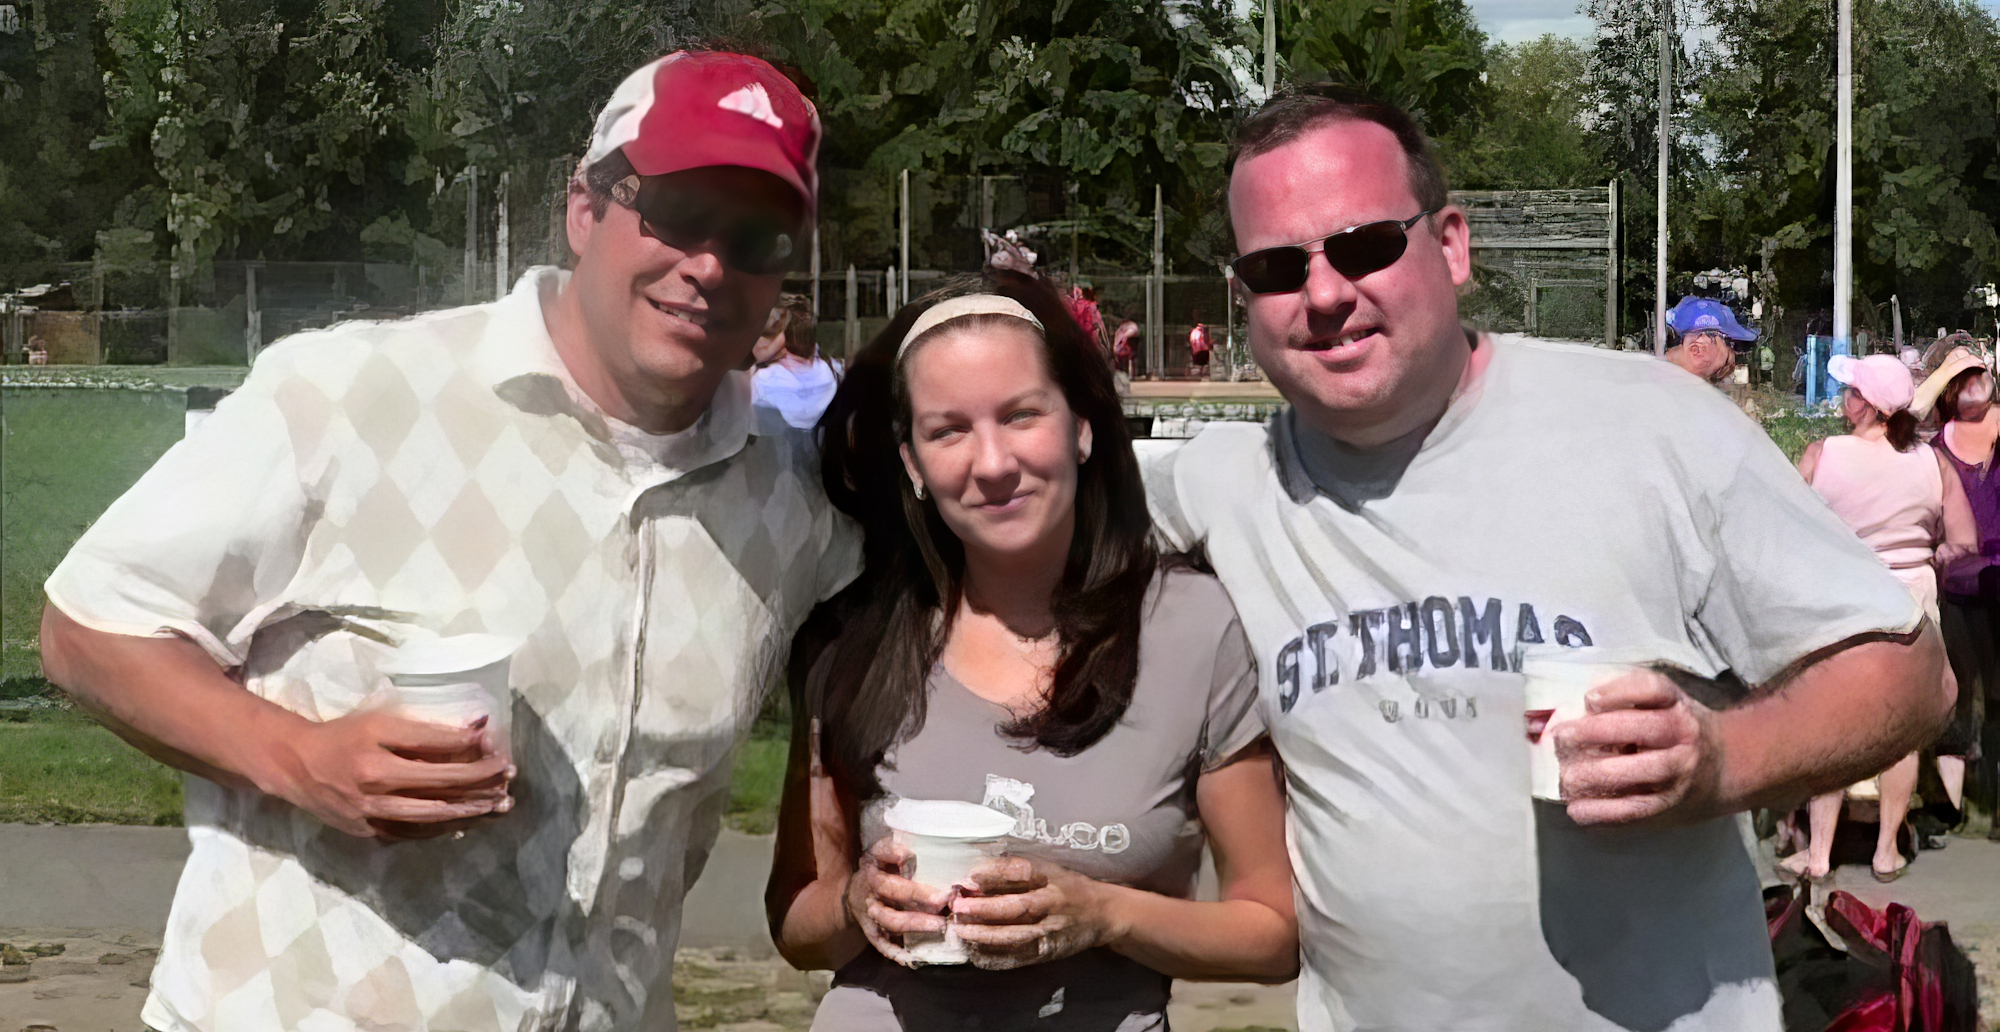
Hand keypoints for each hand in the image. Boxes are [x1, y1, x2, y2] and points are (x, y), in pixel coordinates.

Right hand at [256, 709, 514, 838]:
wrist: (297, 766)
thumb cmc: (344, 735)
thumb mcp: (380, 721)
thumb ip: (424, 729)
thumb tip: (474, 729)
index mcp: (375, 752)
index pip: (434, 749)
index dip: (469, 746)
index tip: (496, 743)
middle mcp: (373, 785)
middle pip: (439, 785)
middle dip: (480, 780)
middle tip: (508, 774)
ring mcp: (371, 814)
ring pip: (432, 814)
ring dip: (470, 808)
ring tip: (499, 802)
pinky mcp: (368, 832)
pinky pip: (415, 831)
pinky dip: (444, 825)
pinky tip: (468, 819)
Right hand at [843, 836, 950, 967]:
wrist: (855, 890)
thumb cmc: (881, 867)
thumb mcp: (885, 851)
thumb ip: (898, 849)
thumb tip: (913, 855)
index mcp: (874, 862)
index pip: (883, 853)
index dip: (898, 855)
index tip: (913, 857)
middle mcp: (870, 886)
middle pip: (891, 889)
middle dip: (917, 894)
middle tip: (943, 900)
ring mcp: (869, 910)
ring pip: (890, 919)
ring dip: (915, 923)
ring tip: (939, 925)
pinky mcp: (870, 929)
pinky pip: (881, 942)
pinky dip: (895, 951)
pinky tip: (911, 958)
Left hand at [950, 856, 1121, 969]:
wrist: (1102, 914)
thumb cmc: (1068, 886)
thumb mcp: (1047, 869)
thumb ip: (1014, 870)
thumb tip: (976, 874)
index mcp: (1050, 879)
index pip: (1021, 873)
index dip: (995, 874)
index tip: (970, 876)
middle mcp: (1051, 904)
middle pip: (1017, 908)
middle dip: (985, 909)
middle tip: (958, 907)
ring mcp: (1051, 931)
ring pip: (1016, 936)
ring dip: (986, 935)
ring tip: (961, 931)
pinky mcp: (1048, 952)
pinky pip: (1020, 957)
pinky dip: (997, 958)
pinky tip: (977, 954)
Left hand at [1555, 670, 1722, 825]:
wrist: (1724, 767)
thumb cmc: (1675, 729)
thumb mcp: (1662, 703)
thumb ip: (1625, 699)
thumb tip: (1572, 704)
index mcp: (1676, 705)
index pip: (1653, 689)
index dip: (1620, 692)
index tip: (1590, 699)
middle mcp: (1682, 735)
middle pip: (1644, 729)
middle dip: (1598, 731)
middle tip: (1562, 737)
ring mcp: (1679, 772)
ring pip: (1642, 771)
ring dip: (1598, 775)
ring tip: (1566, 776)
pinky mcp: (1669, 803)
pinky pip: (1637, 809)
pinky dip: (1604, 811)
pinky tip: (1577, 809)